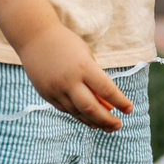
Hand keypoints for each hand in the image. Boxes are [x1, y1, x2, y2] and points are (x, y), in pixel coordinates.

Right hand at [15, 24, 131, 131]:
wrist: (34, 36)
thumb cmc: (65, 43)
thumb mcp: (86, 56)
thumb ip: (96, 79)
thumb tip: (107, 105)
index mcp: (83, 67)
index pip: (106, 90)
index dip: (120, 102)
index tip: (129, 109)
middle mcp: (69, 80)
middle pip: (91, 108)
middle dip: (107, 120)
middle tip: (118, 125)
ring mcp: (55, 89)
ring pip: (77, 112)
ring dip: (93, 121)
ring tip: (105, 126)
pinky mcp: (45, 94)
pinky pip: (65, 109)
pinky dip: (78, 115)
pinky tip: (88, 119)